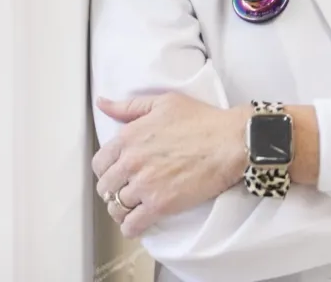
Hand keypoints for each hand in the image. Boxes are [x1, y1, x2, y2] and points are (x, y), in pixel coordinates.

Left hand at [93, 92, 249, 237]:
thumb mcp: (165, 103)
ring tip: (134, 207)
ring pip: (116, 208)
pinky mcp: (159, 205)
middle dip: (114, 190)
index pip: (99, 163)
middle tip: (129, 190)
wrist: (231, 142)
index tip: (119, 173)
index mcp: (128, 137)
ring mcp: (144, 185)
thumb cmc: (202, 120)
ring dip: (122, 209)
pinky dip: (132, 228)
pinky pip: (132, 225)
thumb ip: (130, 107)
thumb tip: (103, 103)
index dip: (107, 170)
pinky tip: (139, 223)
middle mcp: (130, 162)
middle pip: (105, 187)